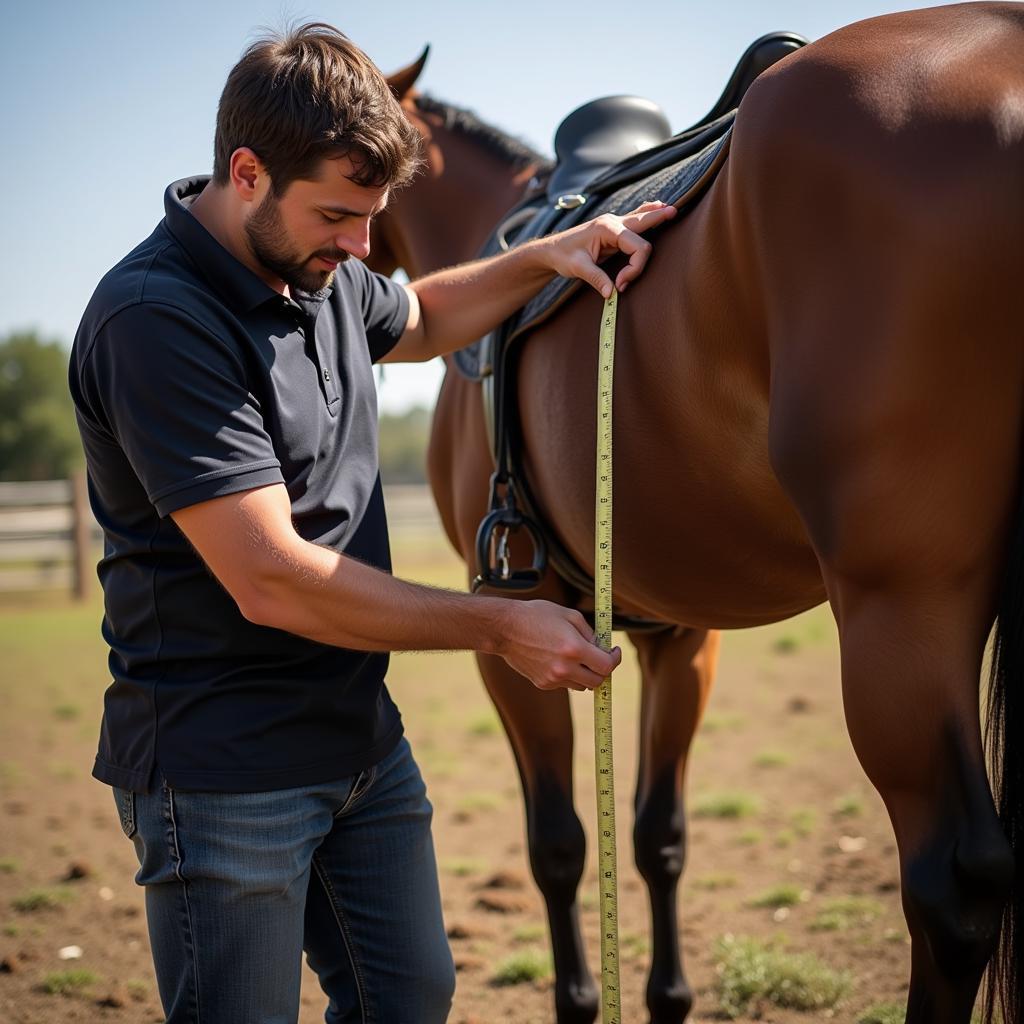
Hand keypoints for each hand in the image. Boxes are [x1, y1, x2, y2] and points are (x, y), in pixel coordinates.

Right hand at [498, 600, 621, 690]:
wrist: (505, 628)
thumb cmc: (537, 615)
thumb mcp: (569, 615)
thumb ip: (590, 633)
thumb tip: (602, 647)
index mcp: (574, 648)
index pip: (606, 666)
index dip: (615, 659)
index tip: (614, 651)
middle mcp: (564, 667)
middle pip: (598, 681)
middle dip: (603, 669)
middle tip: (600, 657)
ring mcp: (553, 678)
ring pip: (582, 685)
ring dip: (586, 673)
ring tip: (576, 656)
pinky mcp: (543, 684)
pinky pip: (565, 684)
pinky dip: (568, 675)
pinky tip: (557, 659)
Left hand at [542, 200, 676, 298]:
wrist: (551, 250)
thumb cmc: (563, 256)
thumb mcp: (577, 268)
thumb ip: (596, 279)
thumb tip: (611, 294)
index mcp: (607, 228)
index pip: (638, 247)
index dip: (635, 269)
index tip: (620, 285)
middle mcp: (613, 222)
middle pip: (643, 222)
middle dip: (658, 219)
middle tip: (674, 212)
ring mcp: (613, 224)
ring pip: (640, 216)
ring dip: (654, 214)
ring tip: (670, 209)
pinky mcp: (613, 230)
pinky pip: (634, 220)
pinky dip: (645, 215)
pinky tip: (655, 207)